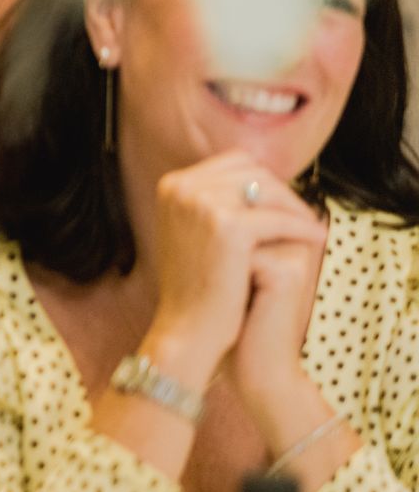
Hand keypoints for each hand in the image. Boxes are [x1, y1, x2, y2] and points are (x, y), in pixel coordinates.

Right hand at [143, 152, 325, 390]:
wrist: (186, 328)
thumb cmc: (196, 286)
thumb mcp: (195, 231)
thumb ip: (215, 201)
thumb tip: (259, 177)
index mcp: (172, 185)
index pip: (234, 162)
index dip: (265, 181)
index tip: (284, 204)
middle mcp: (181, 187)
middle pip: (252, 171)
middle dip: (283, 193)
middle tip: (304, 217)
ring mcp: (201, 204)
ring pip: (269, 192)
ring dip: (297, 209)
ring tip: (313, 228)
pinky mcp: (228, 226)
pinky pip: (279, 220)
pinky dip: (302, 229)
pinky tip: (317, 240)